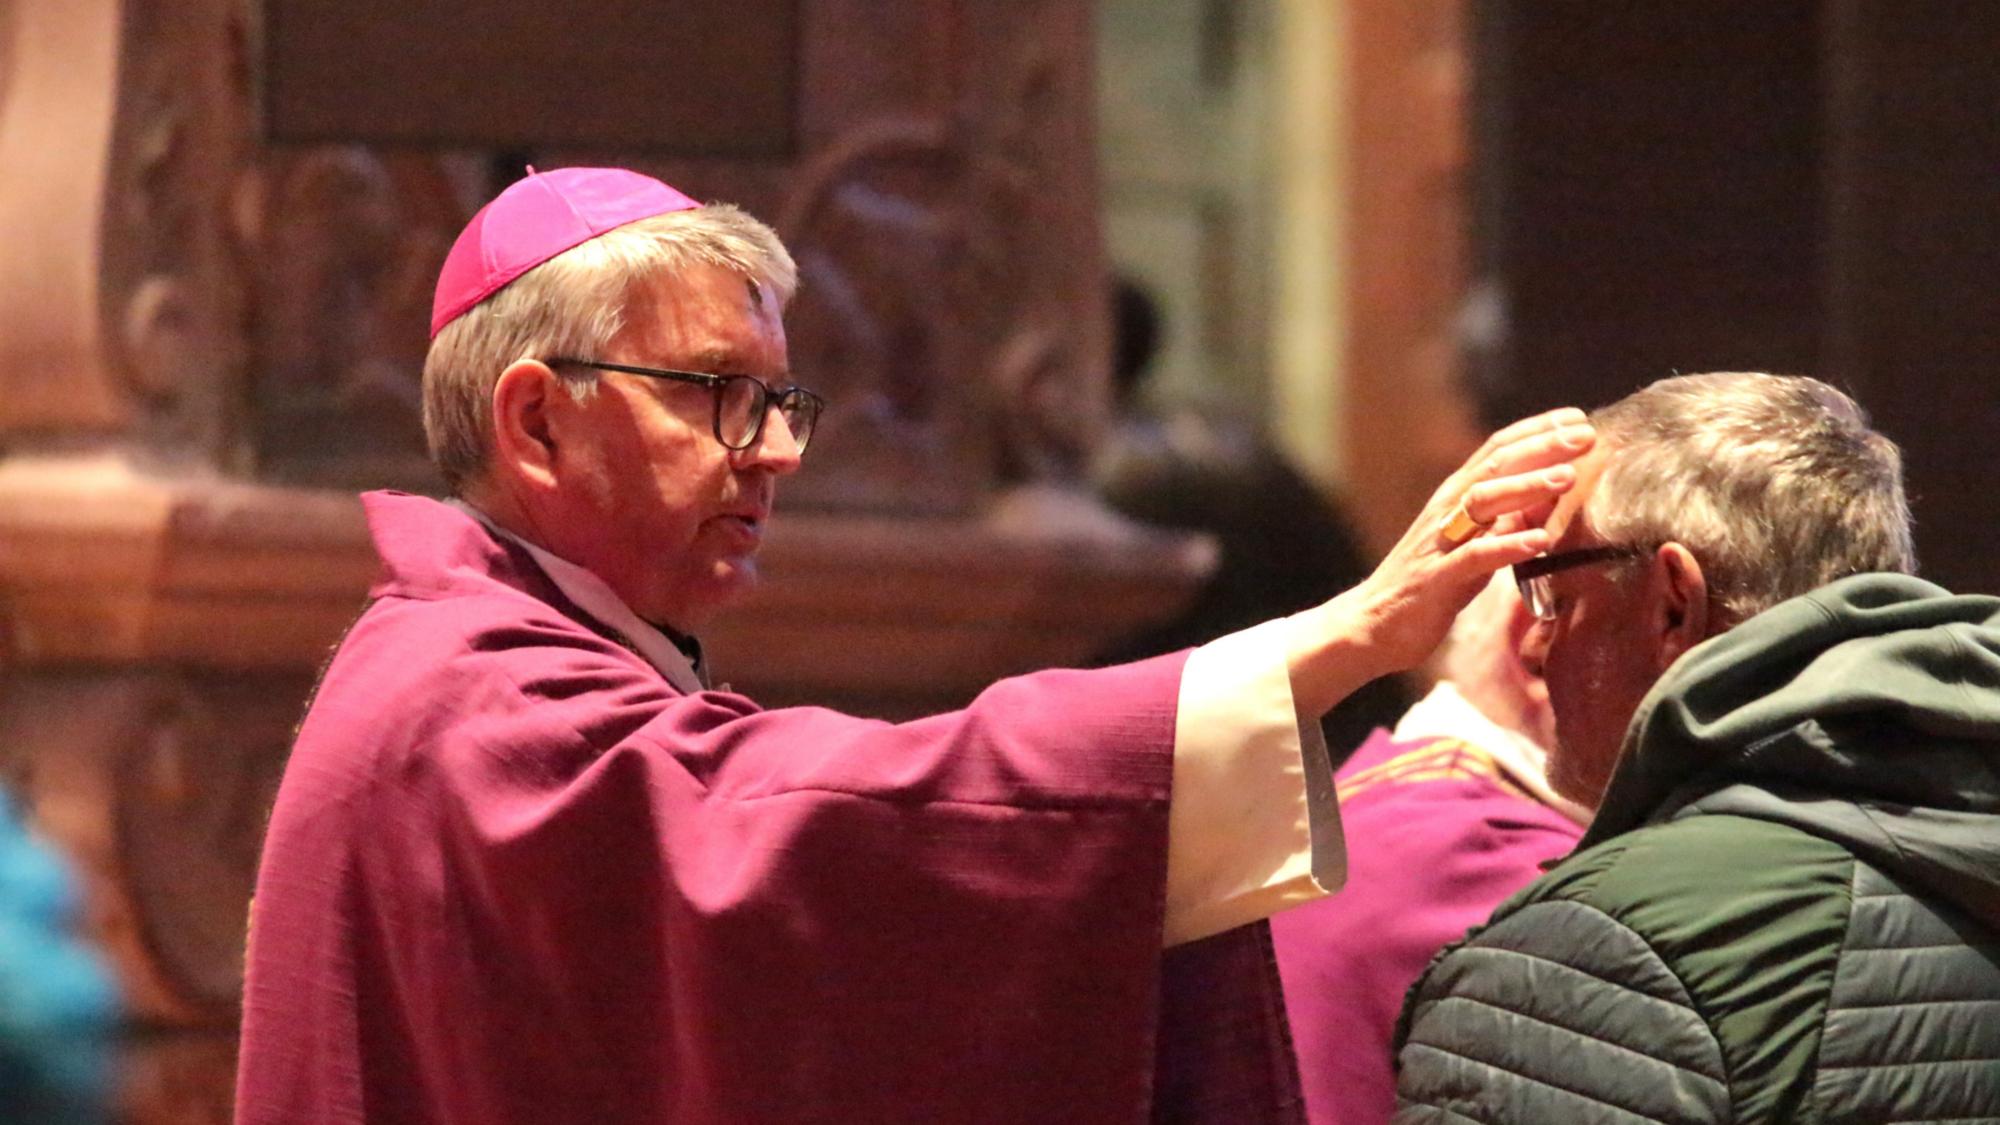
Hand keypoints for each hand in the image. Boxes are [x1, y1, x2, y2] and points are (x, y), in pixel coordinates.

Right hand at [1287, 408, 1595, 715]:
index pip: (1498, 450)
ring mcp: (1440, 542)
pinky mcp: (1438, 579)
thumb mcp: (1474, 543)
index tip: (1580, 419)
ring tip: (1567, 477)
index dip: (1538, 431)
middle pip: (1494, 465)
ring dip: (1526, 487)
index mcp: (1456, 497)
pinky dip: (1507, 546)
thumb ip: (1507, 518)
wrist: (1373, 624)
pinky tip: (1539, 541)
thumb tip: (1550, 496)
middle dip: (1541, 447)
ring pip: (1483, 502)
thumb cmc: (1430, 582)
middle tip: (1585, 435)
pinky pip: (1474, 557)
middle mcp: (1447, 510)